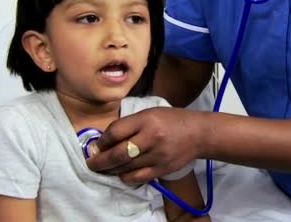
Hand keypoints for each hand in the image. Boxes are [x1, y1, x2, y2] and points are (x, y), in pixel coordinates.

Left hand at [86, 107, 205, 182]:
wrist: (199, 133)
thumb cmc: (172, 120)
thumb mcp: (150, 113)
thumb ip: (130, 124)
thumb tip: (106, 139)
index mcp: (146, 119)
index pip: (115, 132)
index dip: (102, 141)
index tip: (97, 146)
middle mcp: (151, 137)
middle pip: (118, 153)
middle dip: (100, 161)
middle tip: (91, 164)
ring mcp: (157, 155)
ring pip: (125, 167)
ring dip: (111, 169)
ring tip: (105, 168)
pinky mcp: (162, 169)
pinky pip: (137, 177)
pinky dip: (125, 176)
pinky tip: (122, 173)